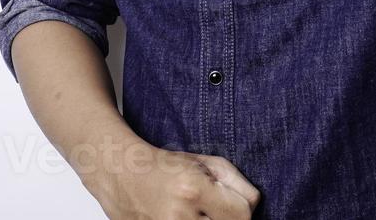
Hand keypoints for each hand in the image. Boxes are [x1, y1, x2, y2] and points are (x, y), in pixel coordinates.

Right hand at [91, 139, 260, 219]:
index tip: (233, 201)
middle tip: (215, 208)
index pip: (243, 214)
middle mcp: (179, 216)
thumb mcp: (205, 162)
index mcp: (193, 189)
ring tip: (200, 214)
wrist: (121, 174)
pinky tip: (189, 218)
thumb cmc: (165, 165)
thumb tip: (254, 206)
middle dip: (228, 218)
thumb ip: (236, 182)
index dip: (243, 208)